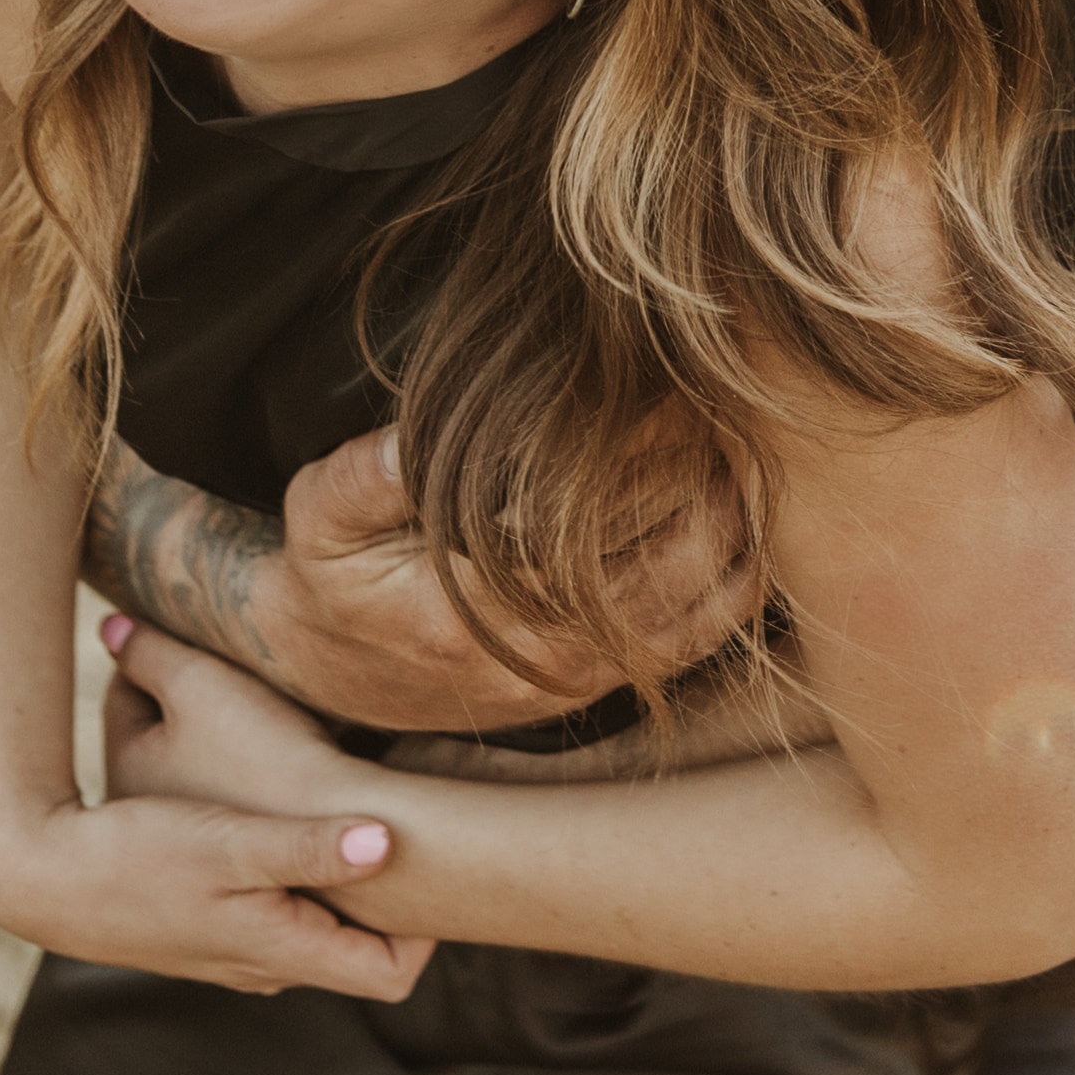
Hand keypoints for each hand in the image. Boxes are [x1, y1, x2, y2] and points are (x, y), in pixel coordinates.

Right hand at [0, 689, 429, 1004]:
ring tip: (363, 811)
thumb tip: (392, 842)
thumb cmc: (136, 858)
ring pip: (320, 922)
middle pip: (364, 946)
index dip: (429, 928)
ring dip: (343, 880)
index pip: (394, 974)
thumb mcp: (229, 846)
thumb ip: (309, 846)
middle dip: (395, 899)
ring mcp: (237, 948)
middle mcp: (269, 963)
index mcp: (285, 951)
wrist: (42, 876)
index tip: (437, 863)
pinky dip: (300, 874)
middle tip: (419, 824)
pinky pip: (281, 908)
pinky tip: (290, 817)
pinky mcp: (209, 922)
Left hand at [100, 613, 393, 827]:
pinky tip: (284, 751)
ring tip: (263, 706)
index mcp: (124, 769)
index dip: (161, 651)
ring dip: (219, 729)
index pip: (125, 688)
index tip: (203, 637)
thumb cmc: (265, 751)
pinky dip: (246, 764)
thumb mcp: (198, 682)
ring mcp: (192, 836)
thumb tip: (110, 627)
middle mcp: (146, 813)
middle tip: (232, 667)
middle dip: (186, 693)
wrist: (344, 827)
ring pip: (195, 758)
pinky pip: (231, 786)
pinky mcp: (240, 845)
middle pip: (157, 726)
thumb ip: (146, 649)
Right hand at [258, 424, 756, 730]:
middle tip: (735, 403)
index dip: (643, 455)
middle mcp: (542, 660)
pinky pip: (697, 638)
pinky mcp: (604, 683)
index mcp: (471, 615)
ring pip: (698, 606)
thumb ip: (367, 477)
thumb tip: (411, 443)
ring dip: (735, 527)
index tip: (674, 390)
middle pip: (666, 565)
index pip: (587, 529)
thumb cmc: (334, 576)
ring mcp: (581, 679)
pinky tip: (751, 512)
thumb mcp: (321, 515)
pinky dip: (737, 577)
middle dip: (708, 480)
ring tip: (753, 445)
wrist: (336, 670)